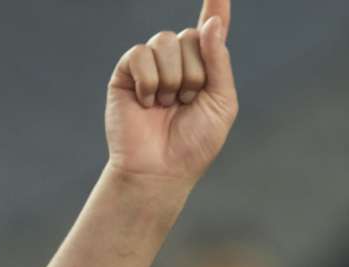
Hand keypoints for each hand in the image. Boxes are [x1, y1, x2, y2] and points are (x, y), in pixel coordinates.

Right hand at [105, 0, 237, 182]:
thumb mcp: (221, 102)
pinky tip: (148, 103)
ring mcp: (151, 65)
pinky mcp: (127, 73)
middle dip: (195, 74)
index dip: (216, 6)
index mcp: (205, 68)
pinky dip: (150, 81)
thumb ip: (219, 62)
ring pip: (165, 41)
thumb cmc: (194, 143)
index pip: (211, 29)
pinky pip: (140, 54)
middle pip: (190, 37)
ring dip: (173, 79)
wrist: (161, 170)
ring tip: (167, 106)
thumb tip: (211, 24)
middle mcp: (178, 62)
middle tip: (187, 103)